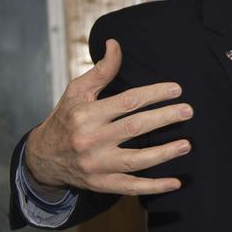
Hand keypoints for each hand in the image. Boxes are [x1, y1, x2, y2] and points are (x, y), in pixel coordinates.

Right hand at [24, 38, 191, 195]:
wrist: (43, 158)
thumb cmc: (66, 119)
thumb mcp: (77, 92)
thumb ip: (101, 71)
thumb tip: (116, 44)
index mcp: (86, 114)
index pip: (126, 102)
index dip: (154, 94)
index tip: (177, 89)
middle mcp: (90, 139)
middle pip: (134, 127)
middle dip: (164, 118)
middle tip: (188, 111)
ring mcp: (97, 164)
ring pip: (136, 160)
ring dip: (164, 153)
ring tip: (187, 144)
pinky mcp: (102, 183)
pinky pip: (132, 187)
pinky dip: (155, 187)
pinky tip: (176, 183)